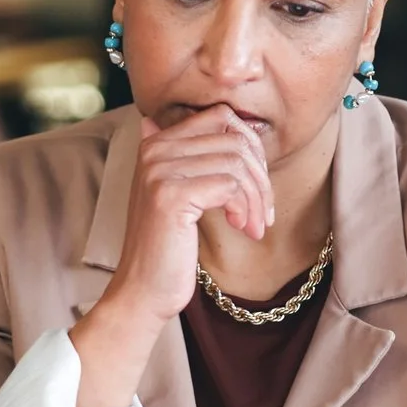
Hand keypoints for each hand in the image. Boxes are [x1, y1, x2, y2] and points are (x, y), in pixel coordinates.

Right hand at [67, 107, 271, 406]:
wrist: (143, 290)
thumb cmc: (169, 247)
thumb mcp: (184, 194)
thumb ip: (199, 158)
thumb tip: (233, 122)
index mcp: (155, 143)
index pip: (221, 116)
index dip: (251, 148)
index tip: (256, 186)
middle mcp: (153, 149)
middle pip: (234, 137)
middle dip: (260, 175)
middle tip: (263, 211)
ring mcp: (160, 170)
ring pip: (237, 162)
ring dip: (257, 197)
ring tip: (255, 225)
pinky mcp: (170, 195)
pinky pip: (231, 185)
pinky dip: (245, 208)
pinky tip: (242, 229)